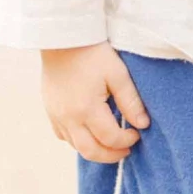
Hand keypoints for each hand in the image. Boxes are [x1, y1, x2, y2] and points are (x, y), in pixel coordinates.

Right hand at [41, 43, 148, 161]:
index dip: (127, 141)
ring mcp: (56, 115)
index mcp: (86, 108)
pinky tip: (90, 132)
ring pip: (75, 146)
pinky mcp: (50, 110)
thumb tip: (143, 124)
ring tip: (111, 143)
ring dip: (95, 150)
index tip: (138, 133)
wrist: (63, 37)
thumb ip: (131, 102)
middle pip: (90, 151)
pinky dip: (78, 140)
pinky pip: (63, 135)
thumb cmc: (93, 53)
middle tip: (126, 150)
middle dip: (111, 156)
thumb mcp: (118, 74)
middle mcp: (68, 117)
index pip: (110, 138)